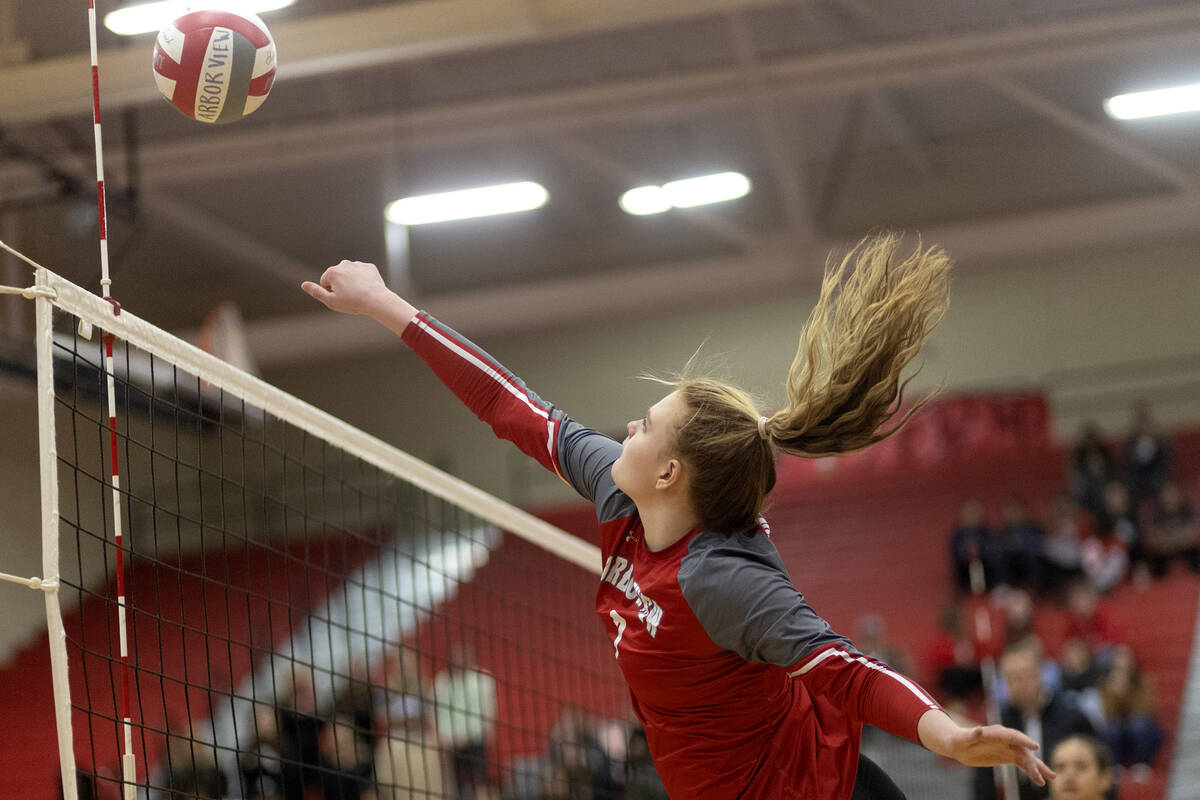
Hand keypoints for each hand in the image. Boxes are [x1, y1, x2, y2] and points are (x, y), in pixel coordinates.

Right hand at [302, 260, 418, 332]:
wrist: (377, 300)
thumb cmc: (353, 303)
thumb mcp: (331, 301)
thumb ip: (316, 292)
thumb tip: (303, 284)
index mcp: (332, 271)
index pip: (325, 283)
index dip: (331, 293)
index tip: (341, 298)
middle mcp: (344, 264)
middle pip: (337, 277)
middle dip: (341, 286)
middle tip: (350, 297)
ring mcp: (358, 264)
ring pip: (350, 275)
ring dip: (352, 282)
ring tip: (359, 293)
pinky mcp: (369, 267)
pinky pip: (362, 274)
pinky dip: (363, 280)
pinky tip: (367, 288)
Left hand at [943, 724, 1055, 786]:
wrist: (959, 745)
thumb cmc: (959, 740)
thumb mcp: (963, 739)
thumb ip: (972, 735)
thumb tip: (979, 730)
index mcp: (996, 733)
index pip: (1012, 736)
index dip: (1023, 741)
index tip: (1035, 747)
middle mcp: (1005, 739)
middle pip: (1022, 749)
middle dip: (1034, 761)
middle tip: (1043, 774)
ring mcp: (1008, 748)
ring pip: (1026, 758)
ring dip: (1038, 768)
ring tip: (1051, 778)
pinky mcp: (1008, 756)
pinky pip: (1023, 763)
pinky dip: (1032, 771)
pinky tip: (1041, 780)